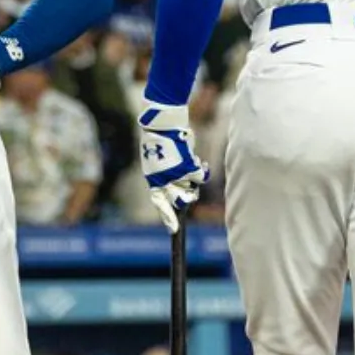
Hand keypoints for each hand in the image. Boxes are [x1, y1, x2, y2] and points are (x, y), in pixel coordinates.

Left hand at [138, 100, 208, 231]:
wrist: (163, 125)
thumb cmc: (163, 142)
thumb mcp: (160, 162)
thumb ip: (167, 177)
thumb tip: (184, 195)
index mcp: (153, 179)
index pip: (159, 202)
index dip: (167, 216)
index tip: (174, 229)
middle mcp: (162, 180)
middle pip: (180, 200)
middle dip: (188, 196)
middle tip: (188, 183)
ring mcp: (174, 175)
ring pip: (192, 189)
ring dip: (193, 179)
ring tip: (191, 163)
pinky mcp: (186, 168)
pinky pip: (200, 177)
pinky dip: (201, 168)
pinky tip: (197, 158)